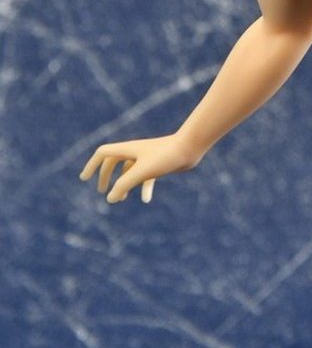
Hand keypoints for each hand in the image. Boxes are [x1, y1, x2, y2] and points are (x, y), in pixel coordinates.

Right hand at [79, 134, 202, 203]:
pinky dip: (144, 187)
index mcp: (128, 149)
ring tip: (121, 199)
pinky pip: (146, 176)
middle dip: (106, 176)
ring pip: (130, 170)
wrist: (191, 148)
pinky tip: (147, 200)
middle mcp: (136, 151)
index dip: (92, 165)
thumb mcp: (142, 172)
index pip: (103, 153)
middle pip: (114, 162)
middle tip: (102, 191)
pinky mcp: (159, 163)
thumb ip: (124, 185)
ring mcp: (148, 157)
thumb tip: (110, 199)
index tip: (85, 179)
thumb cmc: (166, 156)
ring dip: (124, 184)